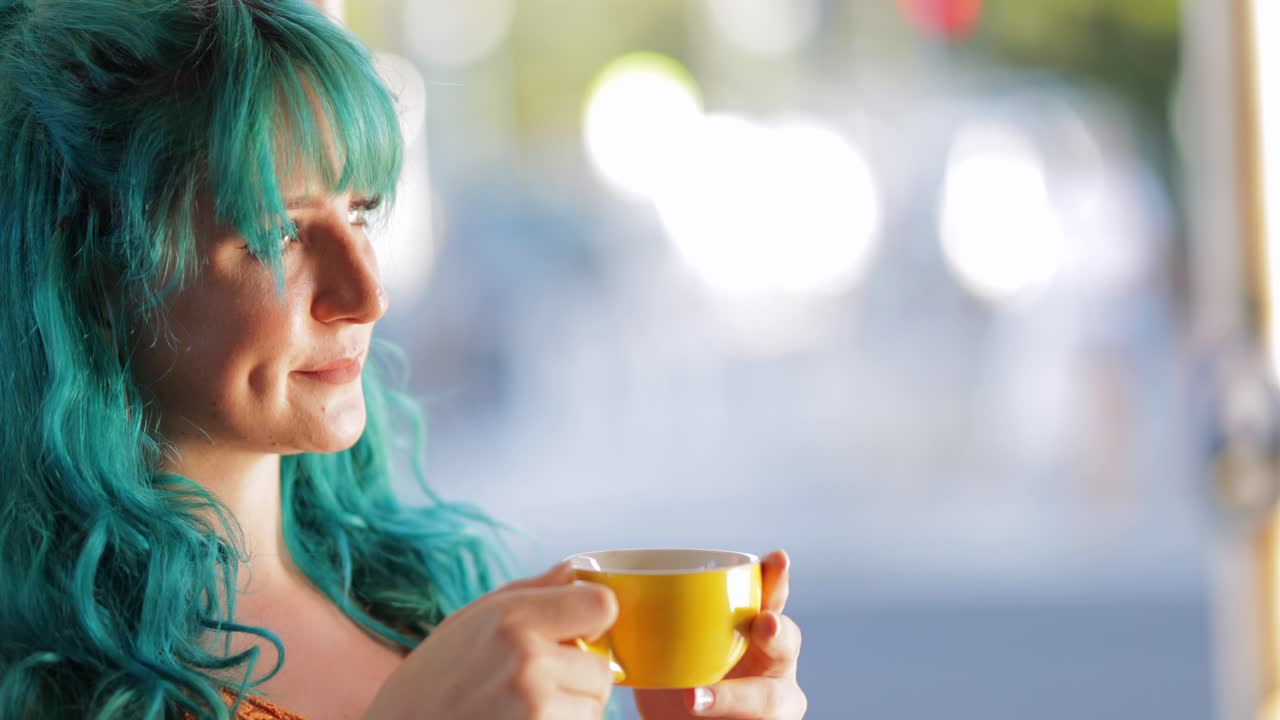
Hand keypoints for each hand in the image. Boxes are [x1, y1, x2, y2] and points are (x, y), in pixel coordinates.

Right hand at [365, 563, 617, 719]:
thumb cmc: (431, 681)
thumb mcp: (471, 620)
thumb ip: (532, 593)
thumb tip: (576, 571)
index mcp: (513, 618)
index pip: (602, 605)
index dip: (593, 620)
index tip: (576, 632)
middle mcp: (528, 660)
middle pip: (602, 667)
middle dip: (578, 677)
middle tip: (534, 684)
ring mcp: (534, 706)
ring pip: (594, 706)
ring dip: (570, 709)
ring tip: (521, 710)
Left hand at [634, 550, 805, 718]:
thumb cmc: (672, 678)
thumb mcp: (659, 645)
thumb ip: (644, 618)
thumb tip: (593, 582)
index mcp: (754, 626)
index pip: (772, 595)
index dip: (778, 577)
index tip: (777, 558)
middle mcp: (773, 661)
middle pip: (787, 642)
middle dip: (777, 632)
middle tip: (763, 624)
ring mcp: (773, 702)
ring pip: (775, 700)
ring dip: (740, 697)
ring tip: (693, 699)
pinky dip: (729, 719)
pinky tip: (694, 709)